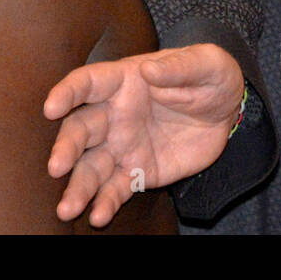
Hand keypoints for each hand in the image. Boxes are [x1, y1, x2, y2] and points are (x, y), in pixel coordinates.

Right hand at [44, 43, 244, 225]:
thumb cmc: (211, 76)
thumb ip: (180, 66)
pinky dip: (105, 203)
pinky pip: (116, 189)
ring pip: (91, 166)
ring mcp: (123, 145)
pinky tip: (98, 217)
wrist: (228, 111)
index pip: (88, 83)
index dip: (67, 93)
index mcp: (125, 80)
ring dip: (78, 186)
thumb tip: (149, 70)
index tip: (51, 108)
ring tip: (68, 209)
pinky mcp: (138, 171)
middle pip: (81, 129)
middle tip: (56, 167)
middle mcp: (115, 113)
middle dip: (66, 147)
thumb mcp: (207, 63)